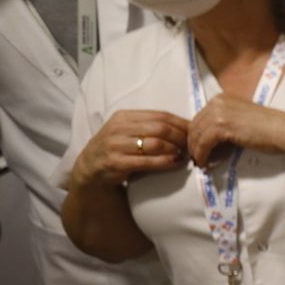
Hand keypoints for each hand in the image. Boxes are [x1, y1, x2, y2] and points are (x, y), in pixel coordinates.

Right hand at [70, 110, 187, 187]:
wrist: (89, 168)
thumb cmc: (116, 148)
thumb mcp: (127, 131)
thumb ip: (149, 126)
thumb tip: (185, 126)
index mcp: (123, 116)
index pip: (160, 115)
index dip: (181, 123)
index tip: (194, 131)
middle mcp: (118, 128)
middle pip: (160, 128)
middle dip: (180, 137)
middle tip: (192, 145)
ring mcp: (115, 145)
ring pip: (155, 144)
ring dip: (174, 149)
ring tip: (184, 154)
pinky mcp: (115, 162)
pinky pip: (147, 161)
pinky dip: (165, 161)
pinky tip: (174, 162)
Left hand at [188, 93, 284, 168]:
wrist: (283, 130)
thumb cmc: (269, 128)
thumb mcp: (241, 119)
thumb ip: (225, 123)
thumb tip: (211, 140)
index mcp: (222, 98)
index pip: (200, 117)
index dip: (197, 135)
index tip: (199, 148)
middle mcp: (217, 102)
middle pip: (194, 125)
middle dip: (193, 143)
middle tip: (197, 158)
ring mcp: (219, 112)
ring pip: (196, 135)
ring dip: (196, 151)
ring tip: (200, 163)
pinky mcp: (221, 126)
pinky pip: (203, 143)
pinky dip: (201, 155)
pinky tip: (205, 163)